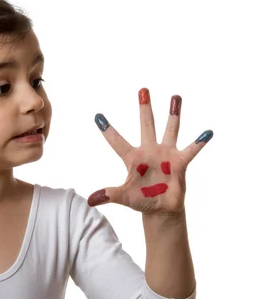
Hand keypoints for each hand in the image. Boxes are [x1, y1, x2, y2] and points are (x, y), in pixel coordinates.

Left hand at [88, 88, 212, 213]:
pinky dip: (199, 142)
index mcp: (132, 158)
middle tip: (143, 90)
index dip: (107, 130)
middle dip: (145, 109)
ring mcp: (165, 154)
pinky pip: (191, 150)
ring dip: (173, 114)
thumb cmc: (140, 200)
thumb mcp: (123, 197)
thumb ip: (109, 195)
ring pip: (170, 129)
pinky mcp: (180, 162)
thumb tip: (91, 200)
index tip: (97, 115)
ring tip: (175, 96)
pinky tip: (207, 132)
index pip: (116, 141)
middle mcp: (149, 151)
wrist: (161, 208)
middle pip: (146, 126)